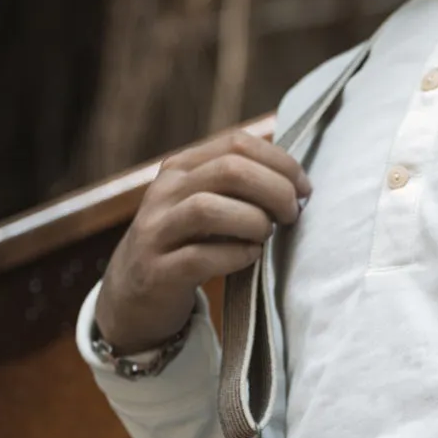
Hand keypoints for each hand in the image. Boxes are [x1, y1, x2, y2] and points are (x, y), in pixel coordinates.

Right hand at [94, 129, 311, 352]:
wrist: (134, 295)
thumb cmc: (187, 244)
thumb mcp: (206, 203)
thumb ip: (241, 186)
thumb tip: (297, 182)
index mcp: (181, 167)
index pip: (237, 143)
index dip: (280, 162)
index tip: (304, 189)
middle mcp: (164, 191)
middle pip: (229, 170)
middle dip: (274, 190)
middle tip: (291, 215)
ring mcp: (156, 231)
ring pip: (208, 209)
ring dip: (253, 221)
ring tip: (266, 235)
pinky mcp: (156, 272)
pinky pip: (199, 257)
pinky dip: (236, 256)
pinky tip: (249, 257)